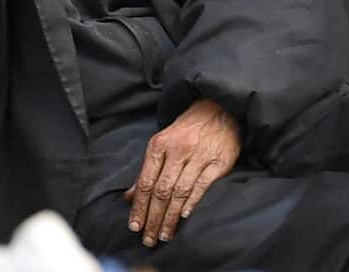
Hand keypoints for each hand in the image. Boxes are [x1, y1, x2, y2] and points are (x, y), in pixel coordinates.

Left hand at [125, 99, 240, 246]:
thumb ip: (147, 171)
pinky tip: (184, 217)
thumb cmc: (187, 130)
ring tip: (164, 235)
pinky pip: (202, 185)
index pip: (145, 182)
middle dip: (153, 218)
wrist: (219, 109)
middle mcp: (178, 150)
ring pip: (180, 191)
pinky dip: (192, 202)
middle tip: (148, 239)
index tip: (134, 226)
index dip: (139, 207)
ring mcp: (199, 155)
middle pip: (161, 191)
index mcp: (159, 145)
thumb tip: (129, 197)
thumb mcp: (162, 143)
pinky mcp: (219, 161)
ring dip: (170, 217)